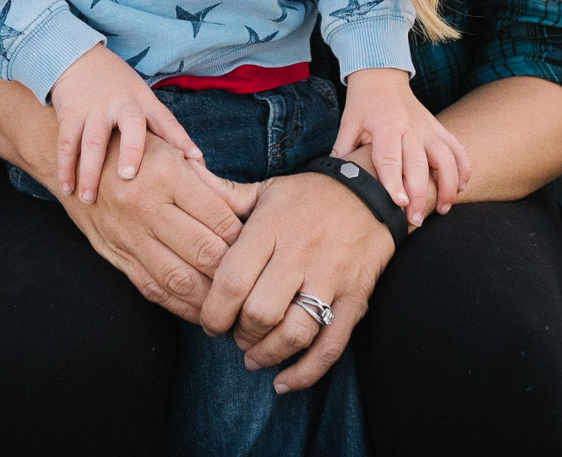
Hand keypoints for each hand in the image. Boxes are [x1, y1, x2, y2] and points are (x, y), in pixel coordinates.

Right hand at [50, 44, 202, 202]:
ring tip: (89, 198)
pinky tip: (67, 189)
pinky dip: (65, 167)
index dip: (181, 139)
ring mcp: (94, 109)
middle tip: (128, 177)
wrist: (79, 59)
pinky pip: (66, 143)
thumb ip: (165, 128)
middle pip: (130, 126)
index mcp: (144, 101)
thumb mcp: (145, 99)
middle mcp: (122, 104)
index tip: (193, 158)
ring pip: (92, 141)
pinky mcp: (71, 114)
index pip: (167, 120)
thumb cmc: (119, 87)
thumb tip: (196, 159)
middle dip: (130, 151)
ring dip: (89, 171)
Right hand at [62, 132, 262, 323]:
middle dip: (233, 272)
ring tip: (234, 306)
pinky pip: (152, 288)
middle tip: (256, 283)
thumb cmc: (136, 152)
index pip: (219, 218)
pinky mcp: (116, 256)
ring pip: (178, 278)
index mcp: (168, 175)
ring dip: (210, 298)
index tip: (260, 249)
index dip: (245, 238)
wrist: (78, 162)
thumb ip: (212, 183)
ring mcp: (129, 235)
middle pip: (202, 251)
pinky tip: (201, 311)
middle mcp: (147, 206)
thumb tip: (253, 209)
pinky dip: (180, 305)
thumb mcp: (175, 151)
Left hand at [199, 171, 395, 393]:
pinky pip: (331, 346)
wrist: (374, 190)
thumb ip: (226, 196)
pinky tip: (283, 381)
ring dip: (268, 354)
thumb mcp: (267, 188)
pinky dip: (305, 372)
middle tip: (234, 333)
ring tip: (254, 355)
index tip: (209, 320)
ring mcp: (331, 277)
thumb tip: (188, 180)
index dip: (214, 310)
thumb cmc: (310, 195)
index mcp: (272, 227)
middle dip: (240, 333)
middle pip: (259, 312)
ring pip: (294, 333)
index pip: (232, 279)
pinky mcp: (355, 297)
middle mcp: (300, 253)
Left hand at [334, 68, 470, 226]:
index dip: (394, 182)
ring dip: (448, 185)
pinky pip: (457, 148)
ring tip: (444, 209)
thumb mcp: (348, 123)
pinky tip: (463, 187)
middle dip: (420, 195)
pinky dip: (464, 167)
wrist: (382, 77)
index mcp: (385, 126)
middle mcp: (410, 127)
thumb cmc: (363, 104)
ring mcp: (428, 128)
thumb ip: (342, 150)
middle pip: (418, 164)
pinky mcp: (439, 128)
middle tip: (415, 219)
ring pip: (446, 158)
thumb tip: (333, 177)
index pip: (390, 158)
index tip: (400, 203)